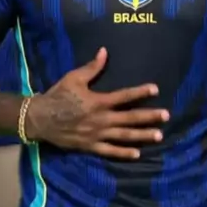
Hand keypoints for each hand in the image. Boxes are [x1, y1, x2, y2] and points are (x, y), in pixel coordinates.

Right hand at [25, 48, 168, 158]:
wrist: (39, 118)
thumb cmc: (57, 95)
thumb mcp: (74, 78)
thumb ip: (92, 67)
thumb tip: (104, 52)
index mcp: (98, 101)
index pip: (124, 96)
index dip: (141, 92)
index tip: (156, 89)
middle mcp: (101, 119)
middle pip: (130, 118)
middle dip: (149, 116)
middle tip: (166, 116)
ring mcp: (97, 134)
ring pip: (124, 136)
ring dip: (142, 135)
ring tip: (158, 135)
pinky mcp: (90, 146)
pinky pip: (110, 151)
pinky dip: (123, 153)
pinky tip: (137, 154)